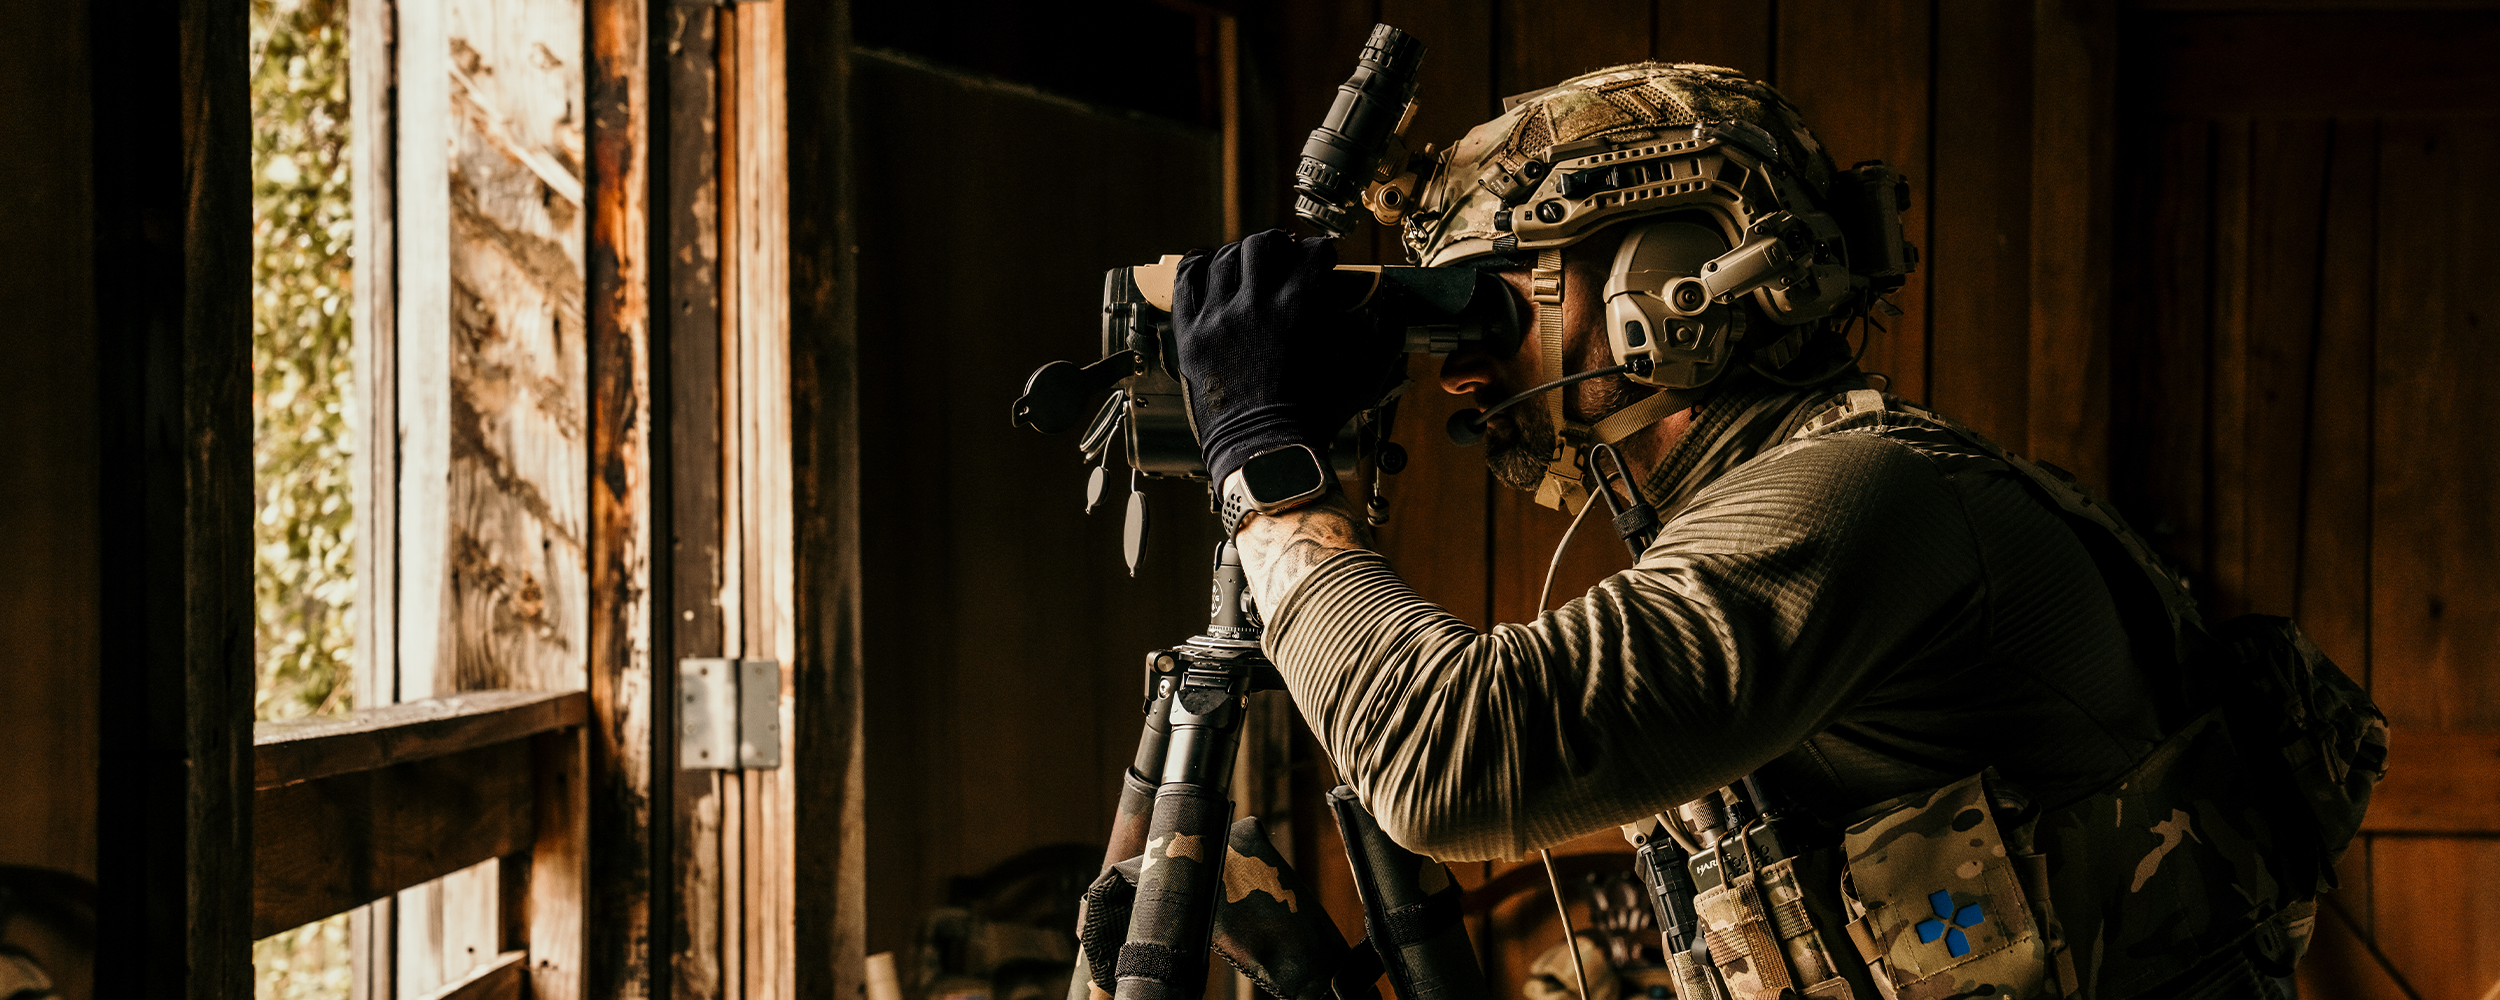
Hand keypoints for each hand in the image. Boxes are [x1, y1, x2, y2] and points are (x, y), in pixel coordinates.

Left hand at [1173, 230, 1400, 484]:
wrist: (1263, 454)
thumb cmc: (1311, 422)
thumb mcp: (1360, 382)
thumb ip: (1384, 343)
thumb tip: (1397, 313)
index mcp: (1296, 311)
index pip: (1312, 253)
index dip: (1322, 251)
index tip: (1323, 258)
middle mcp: (1253, 306)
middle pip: (1262, 245)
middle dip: (1279, 245)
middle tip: (1286, 255)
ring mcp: (1217, 319)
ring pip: (1224, 258)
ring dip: (1242, 254)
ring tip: (1251, 262)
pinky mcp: (1191, 335)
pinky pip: (1186, 281)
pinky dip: (1198, 265)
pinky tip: (1209, 265)